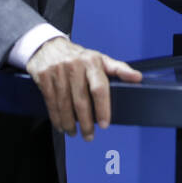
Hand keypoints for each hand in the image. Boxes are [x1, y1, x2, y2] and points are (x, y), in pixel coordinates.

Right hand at [26, 37, 141, 140]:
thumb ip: (119, 68)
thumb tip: (138, 78)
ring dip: (70, 123)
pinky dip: (56, 118)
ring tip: (75, 134)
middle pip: (81, 100)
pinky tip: (61, 126)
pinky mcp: (44, 77)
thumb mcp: (100, 59)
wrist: (48, 46)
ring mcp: (58, 71)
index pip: (99, 88)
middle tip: (89, 136)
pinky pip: (51, 102)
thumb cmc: (80, 57)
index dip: (103, 108)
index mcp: (92, 61)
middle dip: (86, 122)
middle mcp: (74, 65)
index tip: (105, 124)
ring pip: (64, 104)